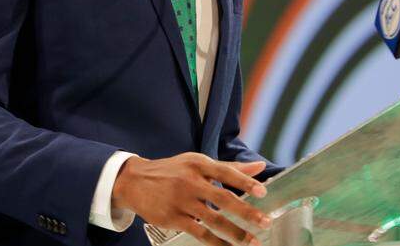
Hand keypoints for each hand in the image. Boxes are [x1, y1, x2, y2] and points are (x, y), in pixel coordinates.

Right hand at [111, 152, 271, 245]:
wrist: (134, 181)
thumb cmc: (171, 171)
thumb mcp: (196, 163)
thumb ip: (229, 167)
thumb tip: (259, 167)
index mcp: (198, 164)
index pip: (225, 172)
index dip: (245, 182)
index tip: (262, 191)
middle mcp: (190, 182)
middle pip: (223, 199)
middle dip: (246, 213)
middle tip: (265, 223)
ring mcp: (181, 201)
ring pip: (214, 220)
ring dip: (236, 232)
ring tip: (252, 241)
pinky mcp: (173, 218)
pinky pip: (200, 233)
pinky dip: (217, 243)